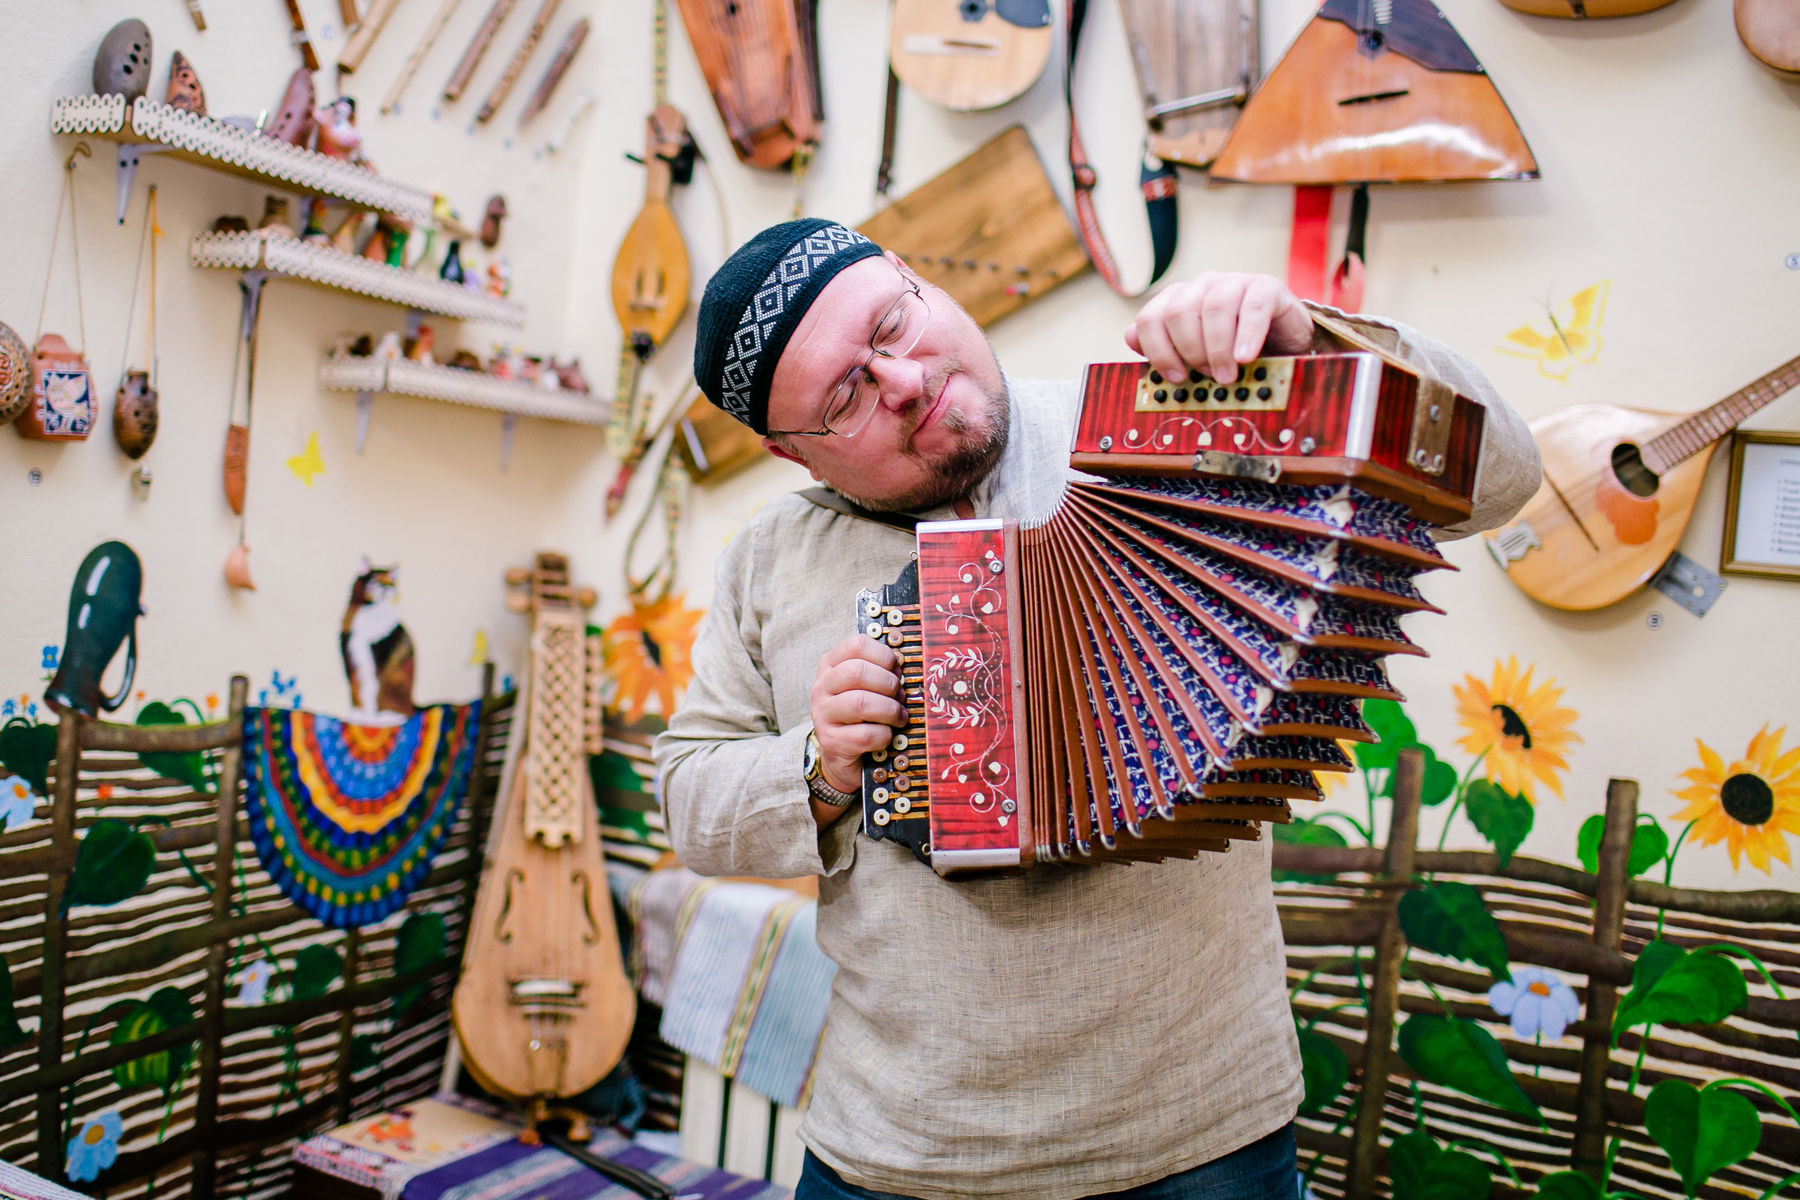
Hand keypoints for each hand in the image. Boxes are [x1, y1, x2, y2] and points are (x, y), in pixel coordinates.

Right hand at [810, 634, 905, 794]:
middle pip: (857, 672)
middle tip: (899, 696)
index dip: (884, 655)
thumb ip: (881, 673)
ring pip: (860, 703)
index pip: (856, 645)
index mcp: (831, 666)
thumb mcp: (867, 688)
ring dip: (889, 710)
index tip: (896, 670)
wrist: (841, 756)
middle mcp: (822, 687)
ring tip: (898, 716)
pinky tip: (887, 736)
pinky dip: (884, 735)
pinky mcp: (831, 741)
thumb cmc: (860, 716)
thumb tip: (902, 668)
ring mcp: (823, 714)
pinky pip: (865, 734)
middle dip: (888, 684)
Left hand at [1124, 272, 1314, 384]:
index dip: (1159, 351)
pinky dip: (1247, 336)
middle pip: (1179, 312)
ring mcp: (1234, 282)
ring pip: (1214, 308)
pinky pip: (1253, 308)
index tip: (1176, 378)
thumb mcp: (1196, 354)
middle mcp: (1202, 286)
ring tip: (1227, 375)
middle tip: (1207, 377)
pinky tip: (1245, 358)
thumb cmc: (1233, 351)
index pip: (1150, 319)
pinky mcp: (1266, 287)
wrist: (1284, 341)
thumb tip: (1129, 336)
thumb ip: (1163, 346)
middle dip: (1190, 351)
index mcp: (1178, 300)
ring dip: (1218, 349)